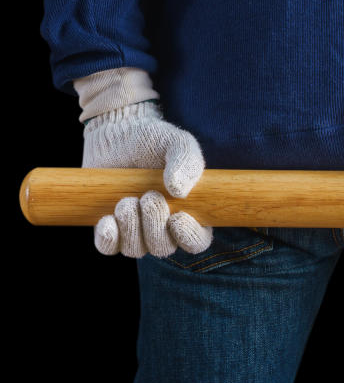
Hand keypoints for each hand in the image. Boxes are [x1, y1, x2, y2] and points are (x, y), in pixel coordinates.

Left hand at [82, 100, 211, 257]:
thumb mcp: (178, 143)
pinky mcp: (110, 227)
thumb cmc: (154, 139)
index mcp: (189, 212)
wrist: (117, 132)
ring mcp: (135, 230)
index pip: (197, 242)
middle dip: (154, 224)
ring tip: (127, 200)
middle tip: (148, 196)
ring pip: (135, 249)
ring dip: (131, 227)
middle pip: (163, 247)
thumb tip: (180, 191)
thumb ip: (187, 161)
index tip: (178, 217)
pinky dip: (108, 238)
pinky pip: (108, 247)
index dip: (189, 237)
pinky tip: (107, 219)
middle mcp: (163, 227)